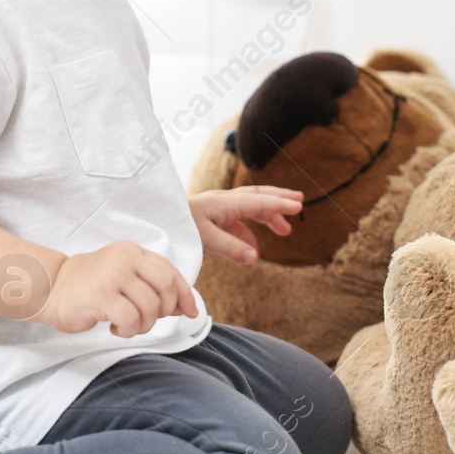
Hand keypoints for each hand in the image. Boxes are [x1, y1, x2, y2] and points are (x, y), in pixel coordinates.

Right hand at [34, 240, 199, 337]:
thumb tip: (185, 307)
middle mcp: (125, 259)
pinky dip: (128, 330)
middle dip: (165, 310)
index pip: (171, 272)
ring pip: (150, 306)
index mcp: (133, 251)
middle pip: (166, 286)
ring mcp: (112, 275)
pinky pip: (130, 318)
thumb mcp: (124, 277)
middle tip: (147, 319)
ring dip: (143, 325)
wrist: (50, 287)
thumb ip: (152, 286)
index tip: (189, 312)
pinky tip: (114, 327)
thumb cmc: (89, 286)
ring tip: (126, 325)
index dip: (185, 295)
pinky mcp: (100, 295)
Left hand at [188, 186, 303, 264]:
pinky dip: (250, 232)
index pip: (259, 201)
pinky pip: (237, 224)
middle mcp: (223, 202)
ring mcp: (217, 210)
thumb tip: (255, 257)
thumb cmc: (179, 227)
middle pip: (257, 196)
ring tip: (284, 231)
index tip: (299, 206)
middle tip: (299, 202)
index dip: (280, 204)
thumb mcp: (205, 239)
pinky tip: (253, 249)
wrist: (156, 222)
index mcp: (225, 203)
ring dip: (268, 217)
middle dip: (279, 199)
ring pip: (249, 209)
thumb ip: (231, 248)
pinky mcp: (211, 221)